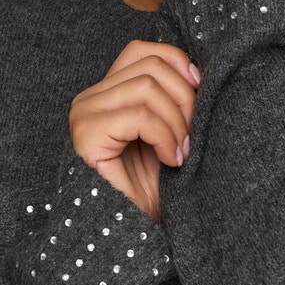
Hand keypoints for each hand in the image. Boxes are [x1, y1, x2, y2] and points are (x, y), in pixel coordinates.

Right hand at [69, 41, 199, 221]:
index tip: (201, 91)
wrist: (134, 234)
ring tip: (182, 152)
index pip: (142, 50)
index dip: (177, 63)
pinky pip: (138, 115)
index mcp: (107, 93)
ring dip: (177, 122)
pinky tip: (170, 160)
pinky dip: (165, 136)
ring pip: (147, 87)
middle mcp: (89, 99)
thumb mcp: (171, 131)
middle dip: (184, 98)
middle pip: (150, 67)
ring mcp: (84, 115)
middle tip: (193, 136)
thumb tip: (198, 70)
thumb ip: (175, 98)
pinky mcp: (86, 135)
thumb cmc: (155, 187)